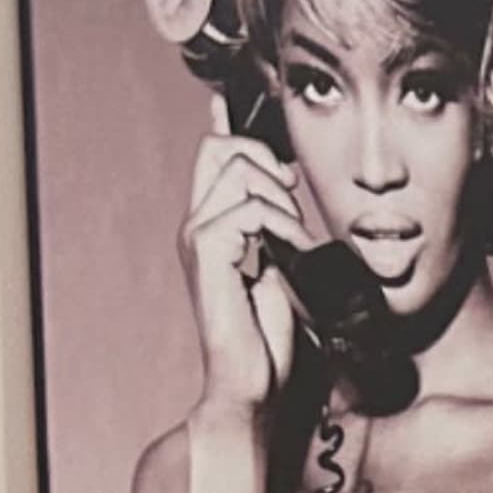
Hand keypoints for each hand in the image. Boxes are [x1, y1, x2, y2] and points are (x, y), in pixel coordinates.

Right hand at [178, 101, 301, 413]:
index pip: (213, 155)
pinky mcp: (208, 257)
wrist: (253, 384)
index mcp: (214, 224)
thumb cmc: (269, 338)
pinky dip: (279, 224)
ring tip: (294, 238)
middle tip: (291, 202)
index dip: (229, 125)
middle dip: (265, 159)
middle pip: (220, 147)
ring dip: (279, 199)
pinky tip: (292, 251)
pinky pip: (244, 209)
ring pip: (237, 171)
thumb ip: (279, 231)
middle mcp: (198, 225)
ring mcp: (199, 240)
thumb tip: (291, 198)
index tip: (235, 109)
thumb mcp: (282, 270)